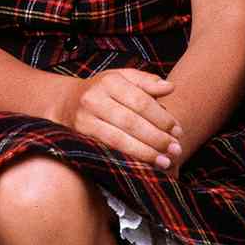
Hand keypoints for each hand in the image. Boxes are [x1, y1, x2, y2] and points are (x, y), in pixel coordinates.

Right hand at [56, 68, 183, 168]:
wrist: (66, 103)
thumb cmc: (103, 90)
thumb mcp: (122, 78)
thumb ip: (147, 82)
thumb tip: (171, 88)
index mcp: (110, 81)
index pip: (141, 101)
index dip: (161, 117)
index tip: (177, 130)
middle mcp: (95, 99)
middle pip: (131, 122)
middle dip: (157, 138)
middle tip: (176, 149)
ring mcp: (85, 120)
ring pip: (119, 140)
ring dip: (145, 153)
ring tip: (165, 161)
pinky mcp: (80, 138)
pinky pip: (107, 151)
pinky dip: (127, 159)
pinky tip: (143, 166)